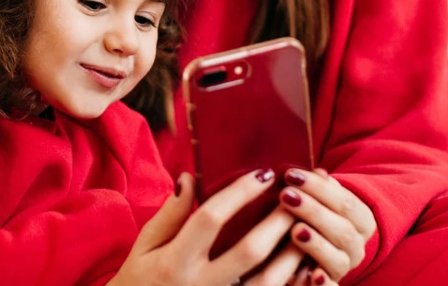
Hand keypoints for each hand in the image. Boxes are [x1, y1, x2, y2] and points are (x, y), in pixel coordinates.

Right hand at [108, 169, 305, 285]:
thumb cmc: (141, 279)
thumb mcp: (145, 245)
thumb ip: (170, 214)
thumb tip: (188, 178)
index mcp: (175, 260)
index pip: (210, 219)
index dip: (238, 194)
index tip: (263, 174)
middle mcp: (200, 285)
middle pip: (248, 252)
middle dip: (276, 222)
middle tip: (295, 198)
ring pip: (266, 283)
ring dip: (291, 256)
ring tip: (305, 230)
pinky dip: (290, 283)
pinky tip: (305, 267)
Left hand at [278, 168, 376, 282]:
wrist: (315, 250)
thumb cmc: (314, 216)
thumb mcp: (318, 200)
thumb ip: (319, 188)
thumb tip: (318, 172)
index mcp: (361, 220)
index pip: (345, 202)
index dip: (319, 188)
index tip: (291, 175)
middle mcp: (357, 246)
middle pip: (342, 229)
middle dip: (313, 211)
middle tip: (286, 196)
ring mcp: (344, 267)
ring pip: (338, 259)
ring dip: (317, 244)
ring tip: (296, 230)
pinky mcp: (331, 284)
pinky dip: (324, 283)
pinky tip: (311, 275)